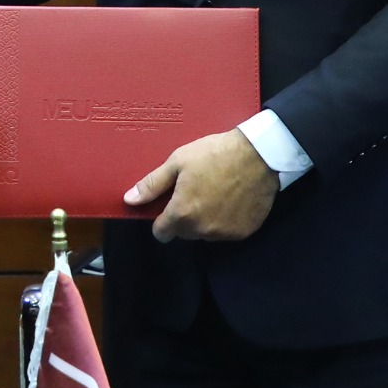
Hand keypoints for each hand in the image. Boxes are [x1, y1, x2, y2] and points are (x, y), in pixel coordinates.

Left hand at [126, 129, 276, 242]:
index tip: (170, 204)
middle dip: (185, 217)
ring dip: (205, 220)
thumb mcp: (178, 162)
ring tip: (215, 194)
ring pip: (205, 233)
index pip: (161, 233)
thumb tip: (129, 200)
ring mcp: (224, 233)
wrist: (259, 154)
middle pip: (184, 233)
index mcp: (182, 214)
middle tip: (195, 192)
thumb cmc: (214, 154)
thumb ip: (152, 184)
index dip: (162, 219)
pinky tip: (232, 200)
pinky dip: (226, 221)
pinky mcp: (244, 232)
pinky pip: (226, 232)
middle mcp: (202, 230)